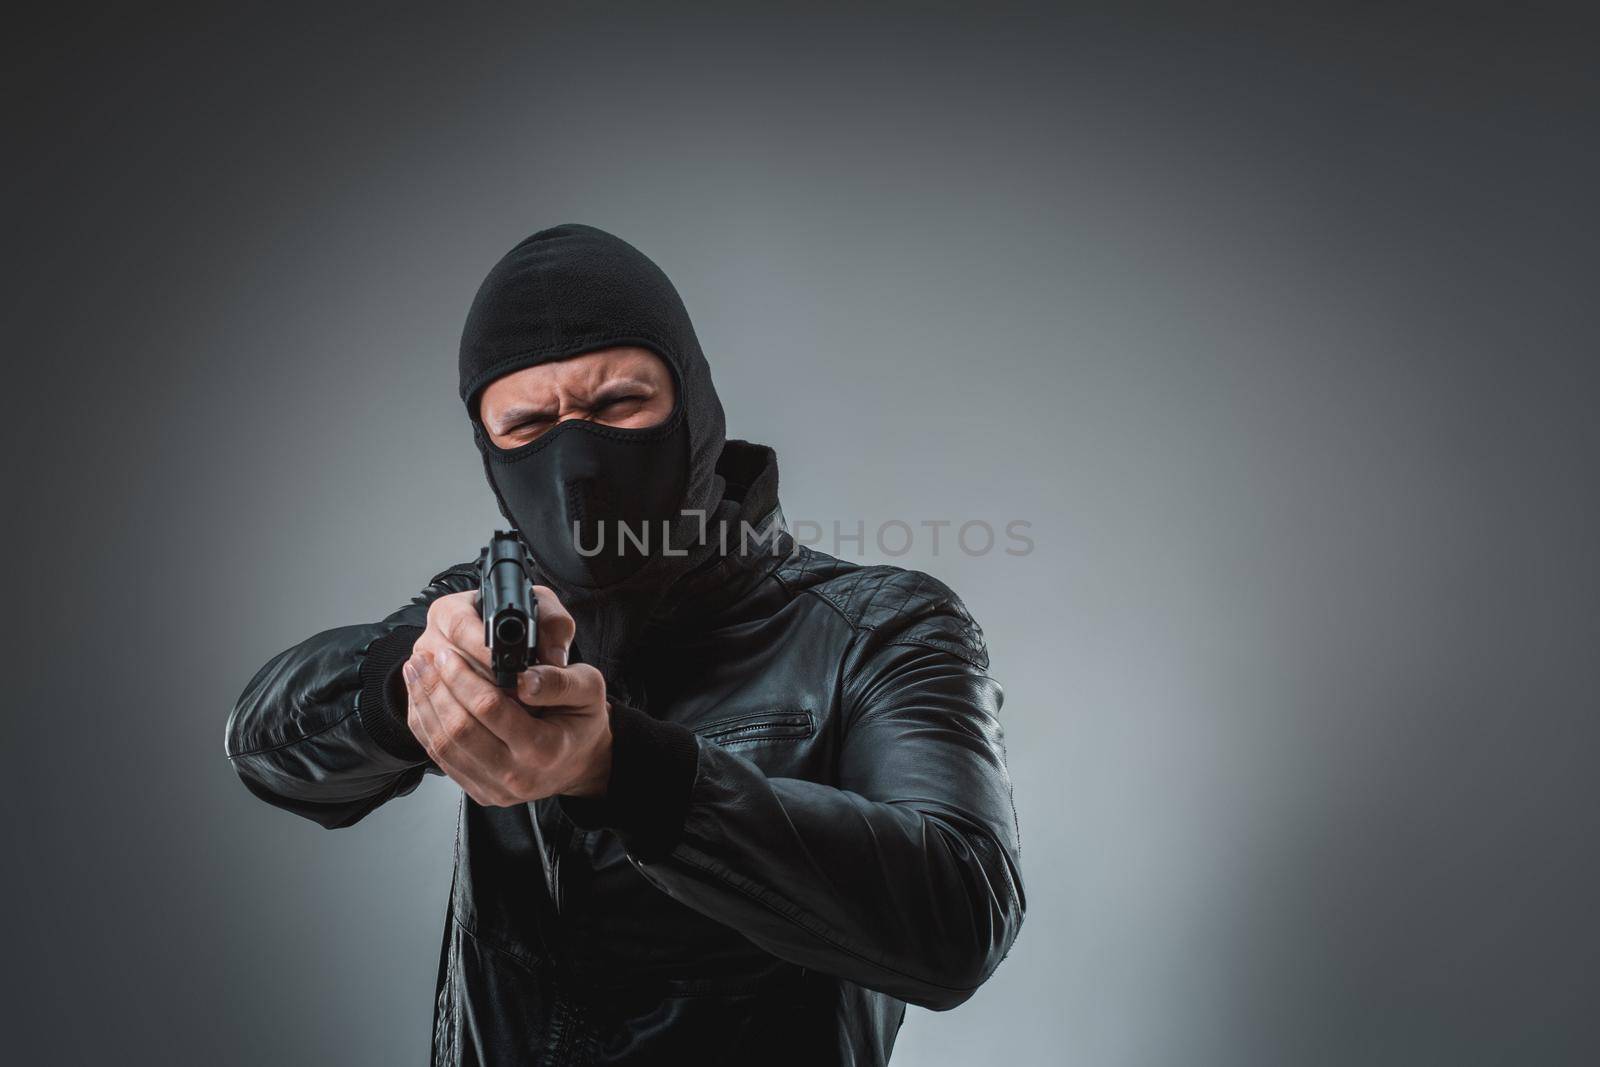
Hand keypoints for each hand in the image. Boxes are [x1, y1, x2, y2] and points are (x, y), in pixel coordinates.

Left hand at [399, 589, 611, 805]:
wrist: (581, 763)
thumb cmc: (582, 721)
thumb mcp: (589, 689)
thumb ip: (559, 681)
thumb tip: (524, 677)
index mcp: (544, 749)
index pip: (490, 709)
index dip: (463, 678)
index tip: (449, 654)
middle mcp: (516, 775)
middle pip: (459, 730)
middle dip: (435, 689)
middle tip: (423, 658)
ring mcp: (495, 788)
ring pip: (443, 746)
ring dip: (424, 705)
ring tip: (415, 673)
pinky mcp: (479, 791)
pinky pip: (441, 759)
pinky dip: (425, 726)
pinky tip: (421, 699)